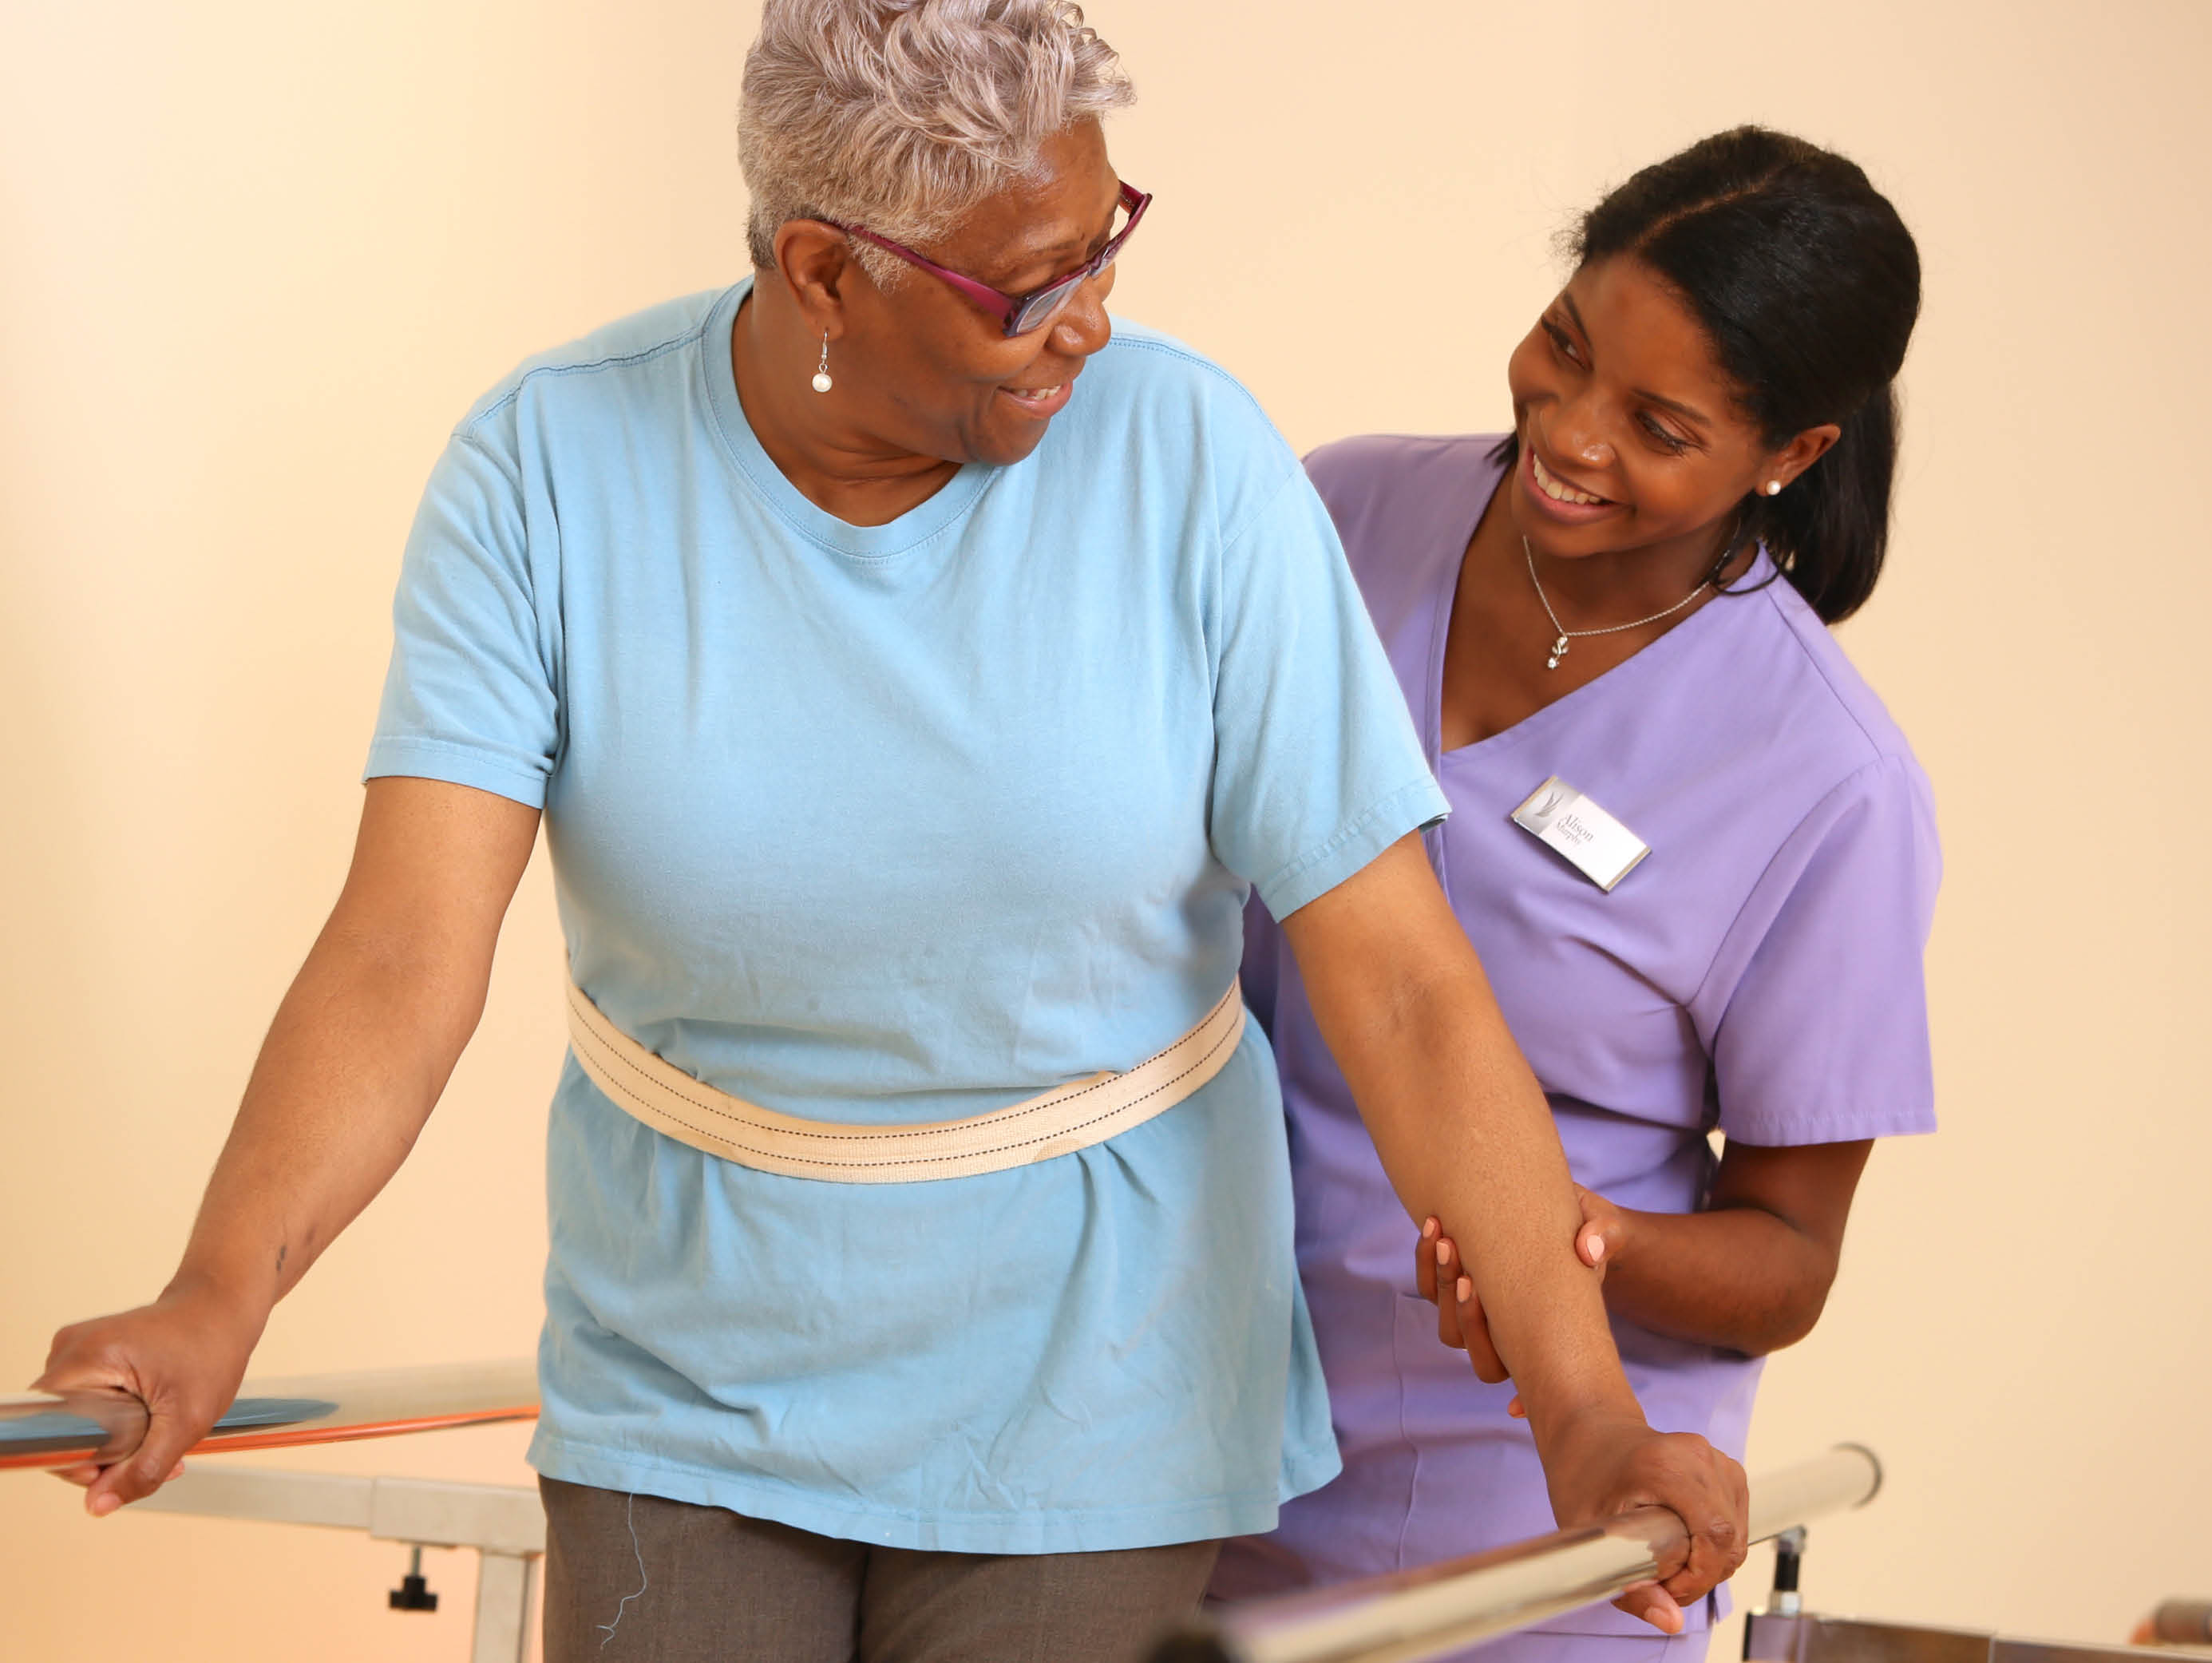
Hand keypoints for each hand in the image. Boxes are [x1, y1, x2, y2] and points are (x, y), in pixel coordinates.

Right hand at [33, 1276, 265, 1515]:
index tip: (121, 1464)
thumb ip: (142, 1470)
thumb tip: (96, 1506)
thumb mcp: (187, 1420)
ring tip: (162, 1437)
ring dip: (117, 1443)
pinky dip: (117, 1424)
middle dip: (108, 1457)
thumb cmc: (211, 1348)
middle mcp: (68, 1351)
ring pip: (76, 1424)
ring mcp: (74, 1353)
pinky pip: (85, 1408)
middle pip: (62, 1432)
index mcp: (85, 1359)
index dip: (79, 1462)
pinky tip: (153, 1424)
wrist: (222, 1305)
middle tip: (158, 1458)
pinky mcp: (86, 1358)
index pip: (48, 1434)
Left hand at [1416, 1187, 1625, 1389]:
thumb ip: (1603, 1238)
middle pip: (1480, 1355)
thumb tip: (1588, 1252)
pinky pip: (1430, 1288)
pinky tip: (1433, 1226)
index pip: (1533, 1378)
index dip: (1524, 1398)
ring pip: (1449, 1326)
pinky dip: (1426, 1261)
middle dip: (1466, 1315)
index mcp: (1550, 1334)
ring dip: (1441, 1283)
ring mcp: (1481, 1313)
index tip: (1513, 1407)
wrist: (1569, 1214)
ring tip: (1446, 1241)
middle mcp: (1512, 1334)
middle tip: (1466, 1271)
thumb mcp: (1607, 1231)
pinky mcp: (1458, 1286)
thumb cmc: (1595, 1234)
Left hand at [1541, 1408, 1748, 1633]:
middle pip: (1729, 1539)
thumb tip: (1672, 1622)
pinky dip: (1716, 1544)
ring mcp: (1717, 1459)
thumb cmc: (1584, 1476)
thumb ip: (1631, 1584)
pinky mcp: (1727, 1469)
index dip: (1699, 1575)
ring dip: (1710, 1561)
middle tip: (1661, 1577)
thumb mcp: (1588, 1532)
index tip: (1667, 1586)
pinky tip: (1682, 1541)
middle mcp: (1698, 1456)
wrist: (1591, 1433)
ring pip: (1736, 1535)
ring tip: (1667, 1558)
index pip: (1714, 1534)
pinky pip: (1736, 1523)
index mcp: (1666, 1464)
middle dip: (1702, 1574)